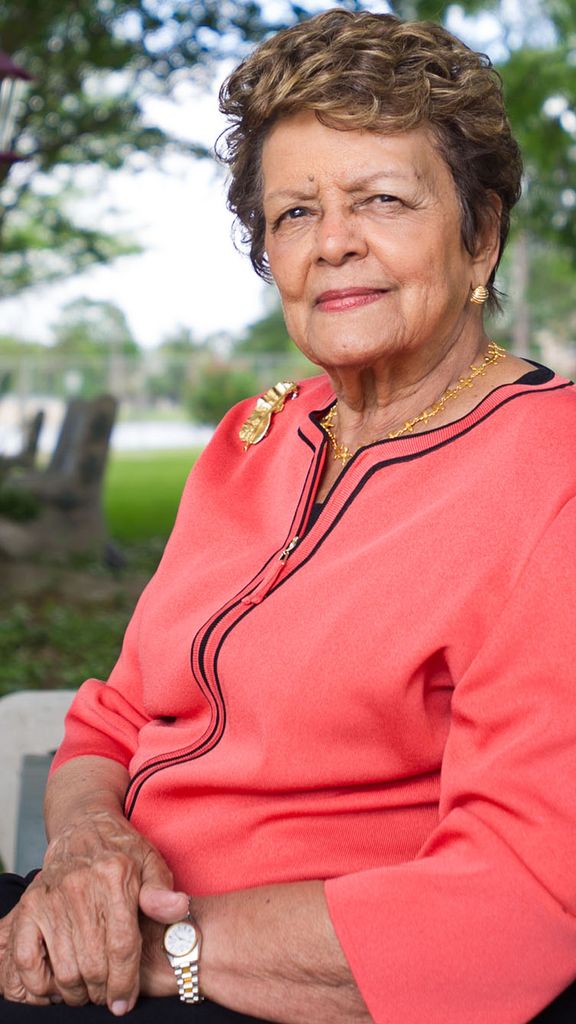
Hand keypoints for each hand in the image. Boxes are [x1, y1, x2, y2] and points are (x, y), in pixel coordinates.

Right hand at [0, 810, 187, 1014]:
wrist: (84, 827)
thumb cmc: (123, 851)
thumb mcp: (151, 862)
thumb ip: (162, 890)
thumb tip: (178, 908)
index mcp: (115, 876)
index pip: (122, 946)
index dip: (125, 982)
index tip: (125, 1003)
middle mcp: (81, 887)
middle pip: (93, 963)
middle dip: (103, 991)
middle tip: (107, 997)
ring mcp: (52, 897)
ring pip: (64, 968)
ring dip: (76, 992)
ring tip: (88, 992)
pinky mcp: (30, 905)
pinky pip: (27, 958)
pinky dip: (40, 982)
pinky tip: (55, 986)